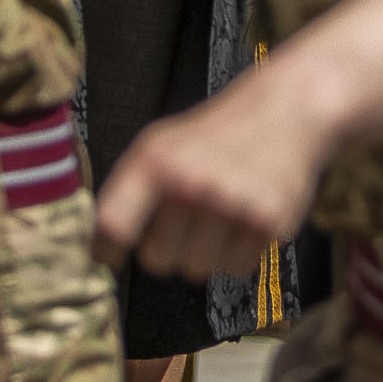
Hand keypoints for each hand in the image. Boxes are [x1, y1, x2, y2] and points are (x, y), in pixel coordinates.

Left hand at [90, 83, 327, 280]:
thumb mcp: (160, 145)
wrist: (286, 111)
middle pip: (157, 260)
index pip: (112, 226)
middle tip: (188, 216)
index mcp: (157, 161)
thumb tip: (96, 249)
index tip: (112, 254)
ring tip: (220, 213)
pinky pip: (235, 269)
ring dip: (204, 252)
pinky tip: (245, 217)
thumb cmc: (212, 136)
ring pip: (196, 270)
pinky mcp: (268, 222)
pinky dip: (238, 252)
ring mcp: (232, 205)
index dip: (107, 249)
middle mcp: (192, 183)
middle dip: (168, 246)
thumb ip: (126, 192)